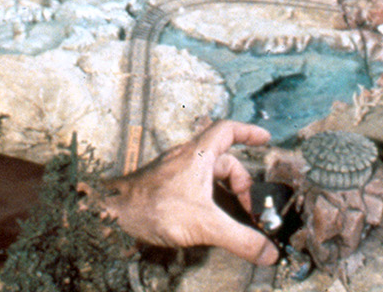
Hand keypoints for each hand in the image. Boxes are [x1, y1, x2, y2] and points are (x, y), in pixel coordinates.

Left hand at [100, 121, 276, 266]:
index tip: (265, 141)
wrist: (113, 214)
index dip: (249, 133)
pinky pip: (196, 187)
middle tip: (249, 210)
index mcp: (198, 155)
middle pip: (224, 161)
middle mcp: (187, 158)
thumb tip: (269, 252)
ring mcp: (175, 172)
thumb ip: (239, 239)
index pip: (228, 131)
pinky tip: (210, 221)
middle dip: (241, 184)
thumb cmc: (152, 208)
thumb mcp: (205, 224)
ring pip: (209, 176)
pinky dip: (210, 200)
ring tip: (233, 219)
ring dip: (225, 195)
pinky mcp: (166, 187)